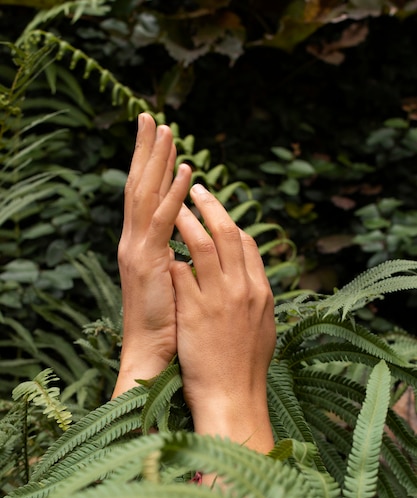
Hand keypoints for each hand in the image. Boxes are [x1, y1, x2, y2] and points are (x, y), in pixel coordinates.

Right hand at [112, 113, 191, 396]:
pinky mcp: (149, 262)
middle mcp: (133, 242)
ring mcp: (138, 250)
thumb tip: (192, 245)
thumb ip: (178, 259)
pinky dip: (173, 194)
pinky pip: (163, 221)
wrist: (151, 354)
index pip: (144, 198)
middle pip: (138, 187)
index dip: (149, 168)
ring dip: (156, 161)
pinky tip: (184, 170)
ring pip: (145, 195)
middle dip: (144, 152)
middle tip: (149, 117)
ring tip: (164, 129)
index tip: (158, 141)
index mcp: (140, 246)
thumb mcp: (173, 283)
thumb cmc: (166, 323)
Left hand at [170, 184, 275, 452]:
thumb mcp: (262, 328)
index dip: (230, 222)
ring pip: (202, 243)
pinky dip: (171, 255)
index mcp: (260, 291)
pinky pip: (181, 272)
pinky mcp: (195, 311)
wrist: (233, 396)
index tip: (216, 212)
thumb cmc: (246, 368)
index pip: (247, 244)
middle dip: (210, 205)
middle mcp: (242, 289)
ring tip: (172, 204)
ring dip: (186, 219)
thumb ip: (255, 300)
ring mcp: (219, 298)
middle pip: (227, 232)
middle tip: (196, 189)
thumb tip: (250, 282)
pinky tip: (158, 247)